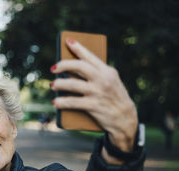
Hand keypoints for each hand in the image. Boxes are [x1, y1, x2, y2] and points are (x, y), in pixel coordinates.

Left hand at [50, 38, 137, 153]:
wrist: (125, 120)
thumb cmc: (114, 99)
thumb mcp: (111, 83)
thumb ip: (97, 75)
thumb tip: (72, 72)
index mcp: (108, 71)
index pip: (90, 56)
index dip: (78, 48)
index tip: (67, 41)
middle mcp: (103, 79)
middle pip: (79, 66)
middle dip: (63, 65)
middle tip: (53, 68)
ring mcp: (98, 92)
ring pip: (72, 84)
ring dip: (59, 84)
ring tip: (53, 85)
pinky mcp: (93, 106)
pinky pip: (72, 102)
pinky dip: (61, 102)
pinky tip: (55, 103)